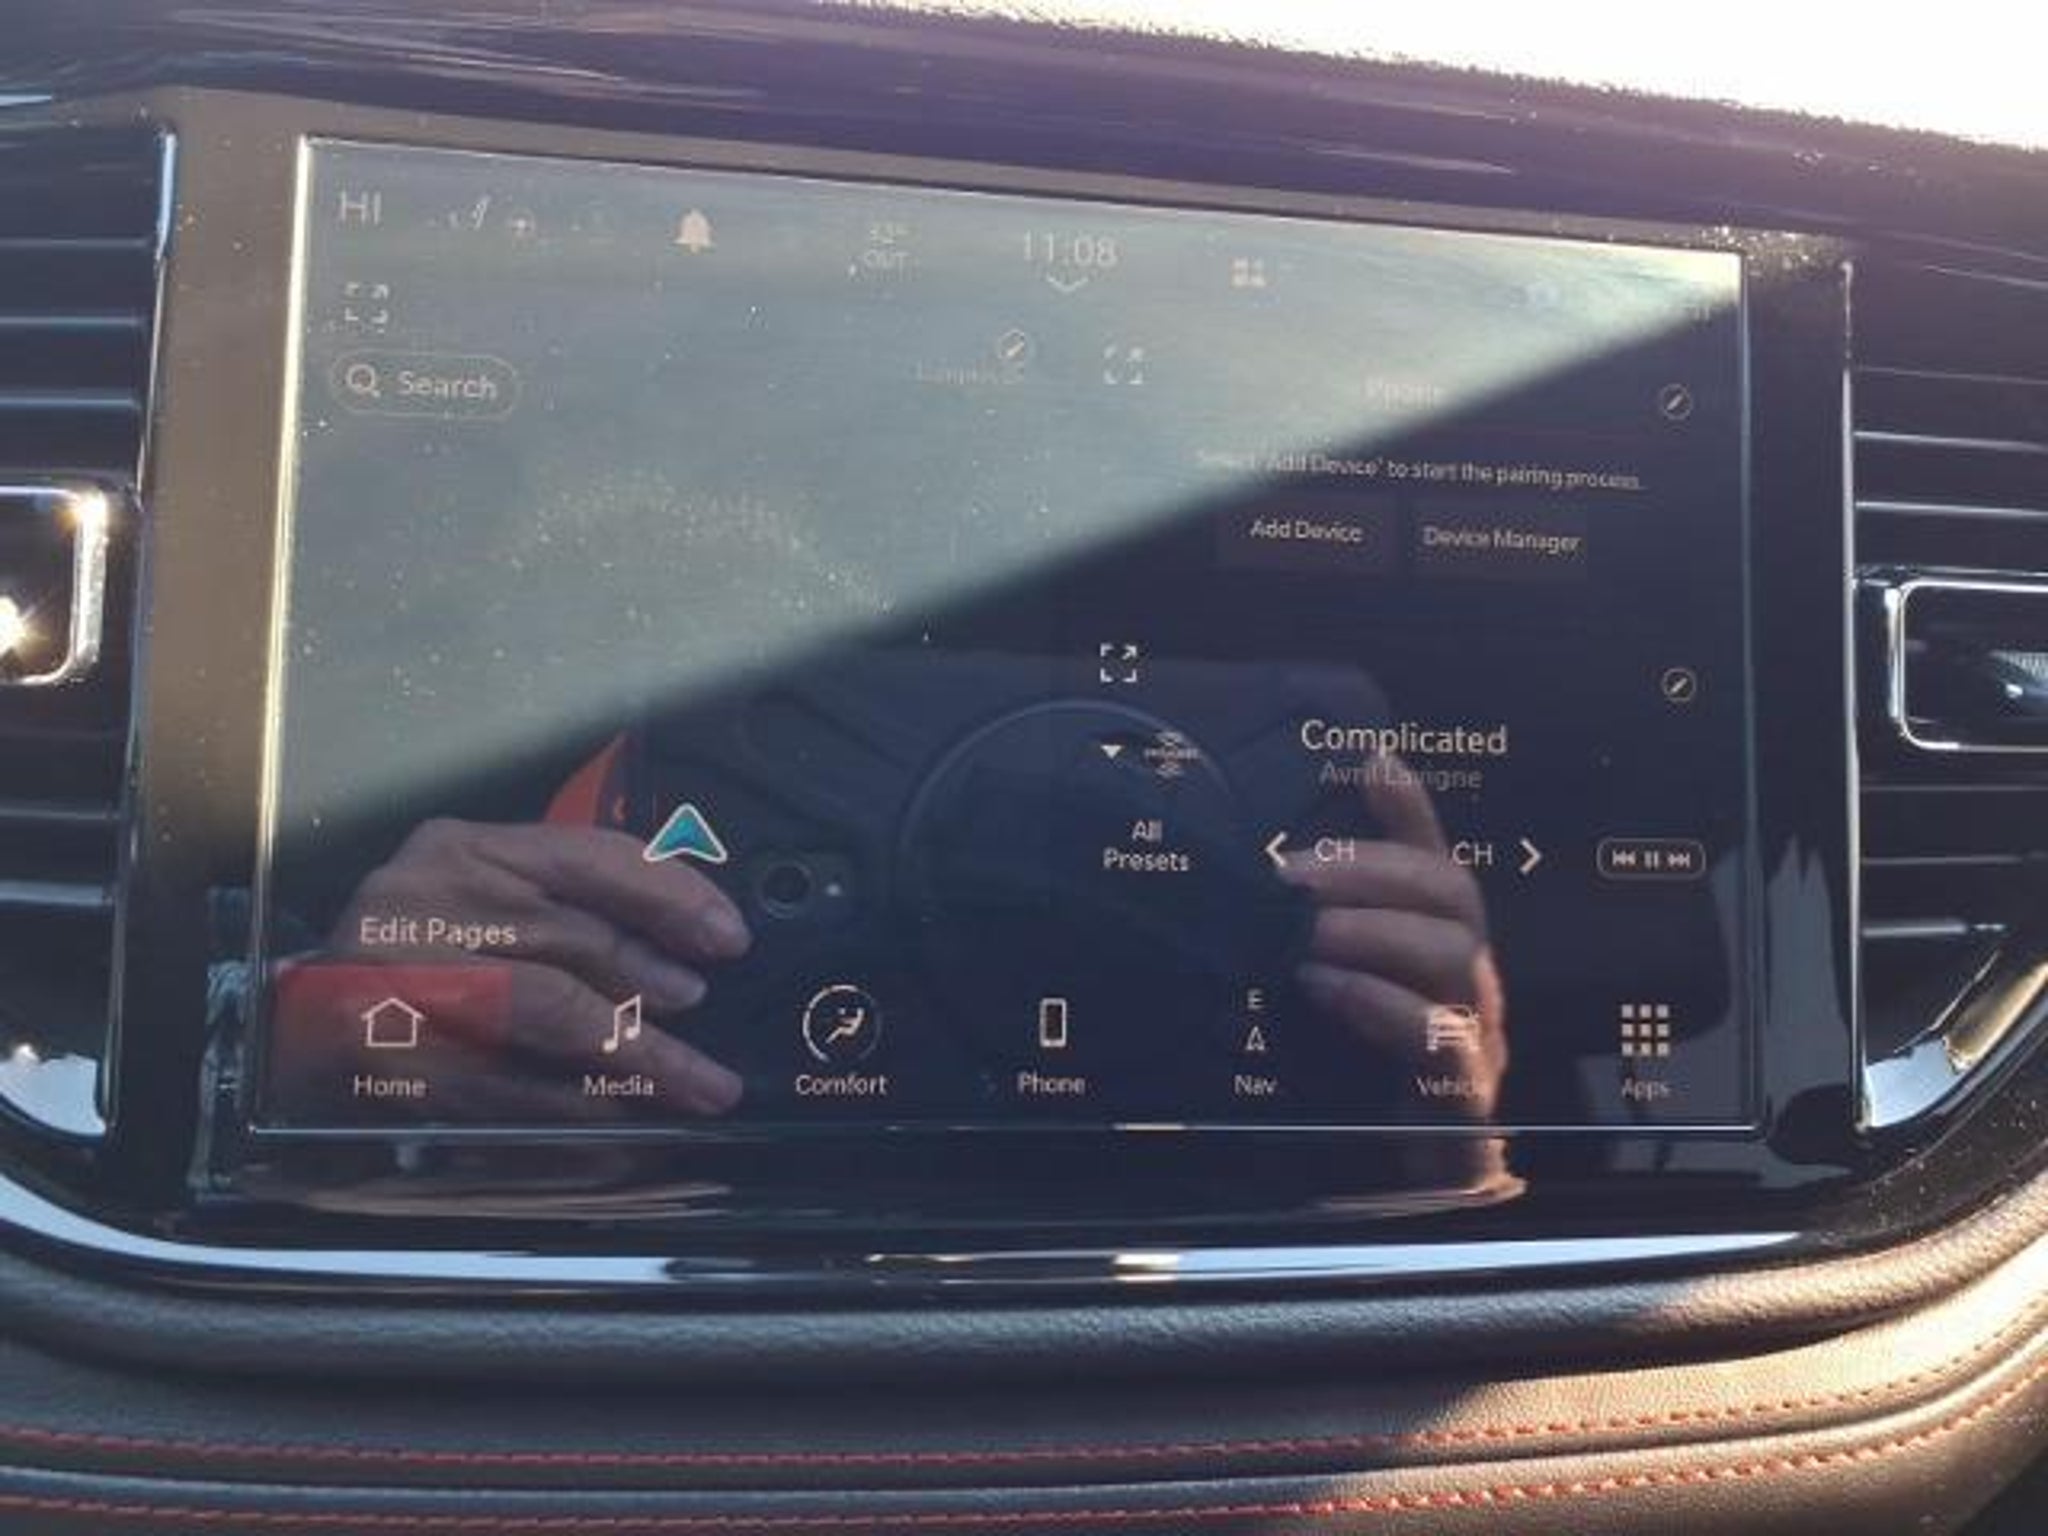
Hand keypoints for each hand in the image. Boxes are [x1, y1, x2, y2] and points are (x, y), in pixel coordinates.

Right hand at [277, 820, 751, 1119]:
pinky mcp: (386, 1055)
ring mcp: (399, 978)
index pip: (590, 856)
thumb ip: (569, 907)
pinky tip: (624, 1122)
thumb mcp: (481, 900)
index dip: (672, 896)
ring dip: (636, 1051)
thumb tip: (686, 947)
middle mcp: (427, 900)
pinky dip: (573, 1106)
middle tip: (706, 1012)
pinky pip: (505, 1082)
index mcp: (463, 849)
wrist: (290, 1025)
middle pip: (575, 936)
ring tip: (693, 1079)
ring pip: (549, 1008)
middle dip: (655, 981)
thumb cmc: (412, 959)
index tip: (728, 937)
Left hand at [1281, 757, 1508, 1120]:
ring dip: (1371, 932)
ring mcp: (1479, 1044)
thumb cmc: (1356, 1098)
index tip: (1371, 760)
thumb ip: (1311, 940)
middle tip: (1292, 875)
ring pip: (1455, 956)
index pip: (1436, 864)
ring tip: (1301, 932)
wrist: (1391, 1207)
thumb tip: (1271, 869)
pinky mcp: (1468, 1106)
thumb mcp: (1325, 1006)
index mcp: (1440, 958)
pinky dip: (1381, 1003)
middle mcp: (1470, 990)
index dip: (1410, 810)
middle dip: (1372, 873)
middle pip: (1453, 897)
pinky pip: (1444, 1038)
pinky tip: (1325, 989)